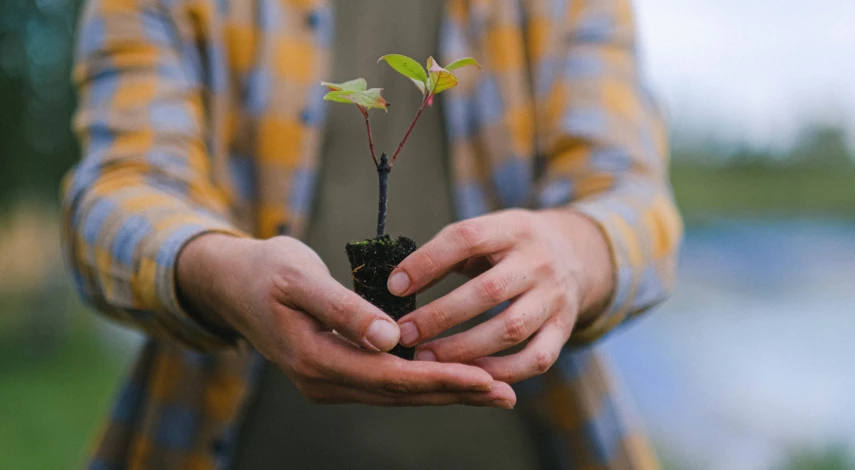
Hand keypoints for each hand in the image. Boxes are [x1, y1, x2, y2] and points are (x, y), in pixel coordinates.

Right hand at [176, 234, 515, 407]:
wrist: (231, 283)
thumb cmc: (265, 271)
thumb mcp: (299, 278)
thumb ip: (344, 308)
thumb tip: (390, 338)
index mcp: (314, 357)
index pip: (390, 375)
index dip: (439, 377)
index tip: (484, 377)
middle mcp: (322, 379)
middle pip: (400, 392)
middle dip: (454, 393)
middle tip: (505, 393)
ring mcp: (327, 380)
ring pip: (396, 392)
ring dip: (444, 391)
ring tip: (492, 390)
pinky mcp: (334, 371)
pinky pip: (386, 382)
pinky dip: (422, 381)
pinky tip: (452, 377)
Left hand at [387, 209, 613, 383]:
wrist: (575, 254)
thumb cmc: (509, 247)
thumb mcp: (485, 233)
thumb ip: (446, 253)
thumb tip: (398, 283)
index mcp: (511, 229)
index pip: (467, 238)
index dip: (428, 262)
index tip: (395, 286)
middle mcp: (537, 262)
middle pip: (488, 291)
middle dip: (440, 315)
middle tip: (404, 334)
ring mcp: (554, 297)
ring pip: (510, 329)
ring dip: (464, 349)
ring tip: (426, 359)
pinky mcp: (564, 328)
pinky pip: (536, 358)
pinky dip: (502, 372)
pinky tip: (469, 375)